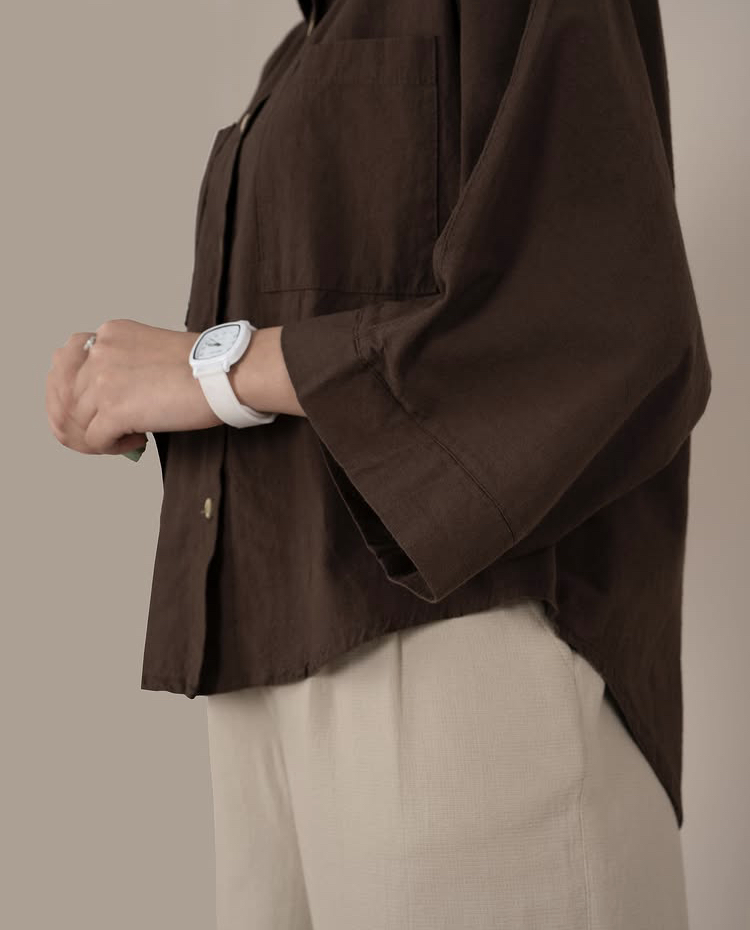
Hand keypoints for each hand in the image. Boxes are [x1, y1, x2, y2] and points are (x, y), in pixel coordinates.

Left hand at [45, 319, 222, 455]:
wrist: (224, 373)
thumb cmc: (203, 366)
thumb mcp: (152, 349)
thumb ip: (123, 366)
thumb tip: (107, 402)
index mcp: (109, 334)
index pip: (65, 363)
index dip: (68, 391)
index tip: (83, 409)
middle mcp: (99, 353)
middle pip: (65, 396)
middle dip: (77, 421)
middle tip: (98, 435)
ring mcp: (103, 381)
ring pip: (77, 422)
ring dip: (96, 436)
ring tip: (122, 440)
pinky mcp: (113, 409)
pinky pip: (95, 439)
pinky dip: (112, 448)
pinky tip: (136, 443)